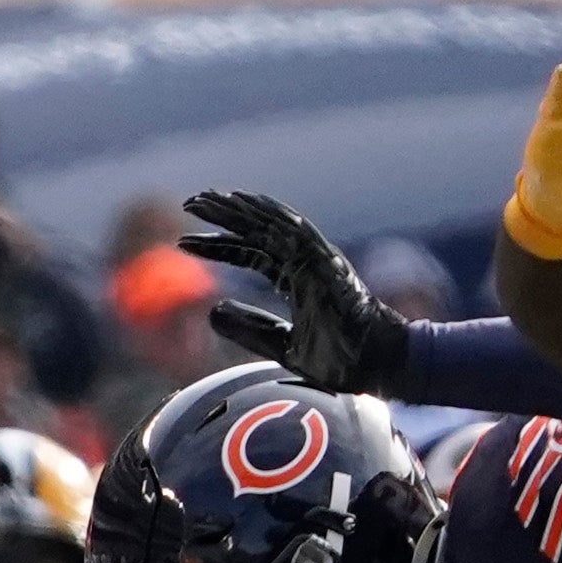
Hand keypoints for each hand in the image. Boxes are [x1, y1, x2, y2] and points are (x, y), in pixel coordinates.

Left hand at [179, 188, 408, 393]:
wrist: (376, 365)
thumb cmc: (339, 359)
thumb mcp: (282, 345)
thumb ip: (249, 329)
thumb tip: (211, 314)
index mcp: (295, 278)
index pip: (250, 252)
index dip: (218, 245)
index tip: (185, 242)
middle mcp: (304, 262)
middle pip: (257, 230)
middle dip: (224, 215)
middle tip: (190, 202)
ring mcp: (317, 259)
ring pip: (273, 224)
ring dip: (241, 209)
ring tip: (208, 198)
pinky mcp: (327, 263)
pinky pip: (297, 232)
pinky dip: (272, 216)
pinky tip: (246, 204)